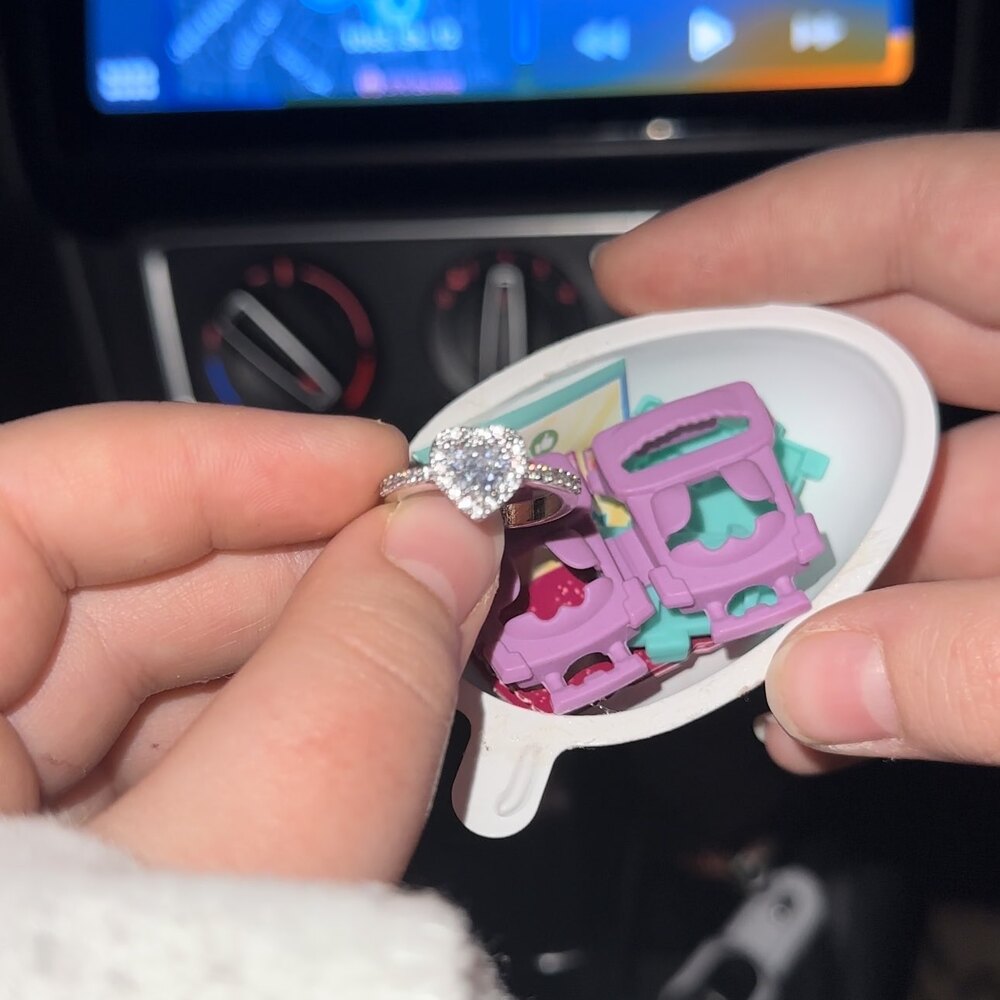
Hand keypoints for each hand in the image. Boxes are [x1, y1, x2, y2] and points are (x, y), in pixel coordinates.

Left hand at [0, 403, 501, 879]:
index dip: (222, 464)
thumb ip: (342, 704)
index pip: (26, 504)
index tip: (375, 469)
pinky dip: (275, 748)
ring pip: (148, 692)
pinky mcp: (49, 881)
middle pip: (108, 600)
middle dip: (299, 573)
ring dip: (309, 663)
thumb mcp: (237, 886)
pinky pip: (158, 777)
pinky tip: (360, 738)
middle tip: (440, 566)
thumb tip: (441, 543)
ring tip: (425, 656)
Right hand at [594, 132, 999, 773]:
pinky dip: (907, 624)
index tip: (632, 279)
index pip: (921, 211)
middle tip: (631, 469)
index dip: (760, 234)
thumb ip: (990, 665)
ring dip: (816, 565)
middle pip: (891, 359)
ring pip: (931, 491)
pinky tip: (837, 693)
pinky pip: (984, 568)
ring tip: (708, 622)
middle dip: (748, 428)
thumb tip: (820, 692)